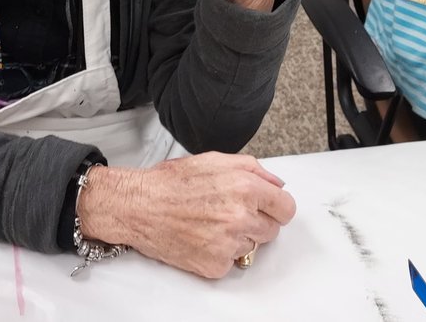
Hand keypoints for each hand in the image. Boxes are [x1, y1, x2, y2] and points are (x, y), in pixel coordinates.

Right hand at [77, 153, 295, 278]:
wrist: (139, 206)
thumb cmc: (170, 183)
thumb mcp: (214, 160)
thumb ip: (252, 168)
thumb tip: (276, 183)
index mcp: (244, 188)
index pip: (286, 207)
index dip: (276, 206)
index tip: (269, 208)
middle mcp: (240, 217)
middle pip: (272, 230)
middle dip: (256, 221)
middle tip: (230, 212)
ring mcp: (228, 244)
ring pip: (252, 246)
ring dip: (238, 238)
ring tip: (211, 222)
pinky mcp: (216, 265)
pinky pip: (232, 262)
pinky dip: (220, 253)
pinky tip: (202, 236)